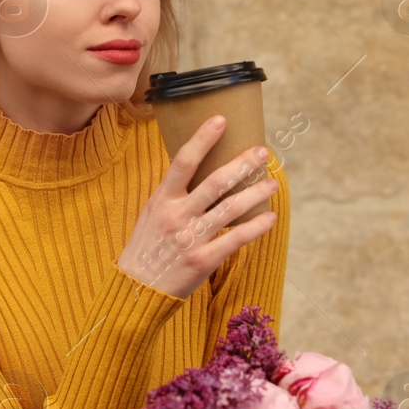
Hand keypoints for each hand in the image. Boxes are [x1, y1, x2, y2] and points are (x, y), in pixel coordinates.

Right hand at [118, 114, 279, 299]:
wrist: (136, 289)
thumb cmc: (147, 248)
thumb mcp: (151, 215)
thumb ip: (173, 195)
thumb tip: (199, 171)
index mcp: (161, 200)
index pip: (183, 162)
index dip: (202, 139)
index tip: (220, 120)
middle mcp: (176, 216)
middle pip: (214, 182)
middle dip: (241, 164)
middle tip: (262, 151)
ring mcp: (190, 238)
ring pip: (230, 208)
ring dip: (255, 193)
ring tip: (272, 183)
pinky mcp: (203, 260)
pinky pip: (236, 239)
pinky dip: (256, 227)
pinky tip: (270, 217)